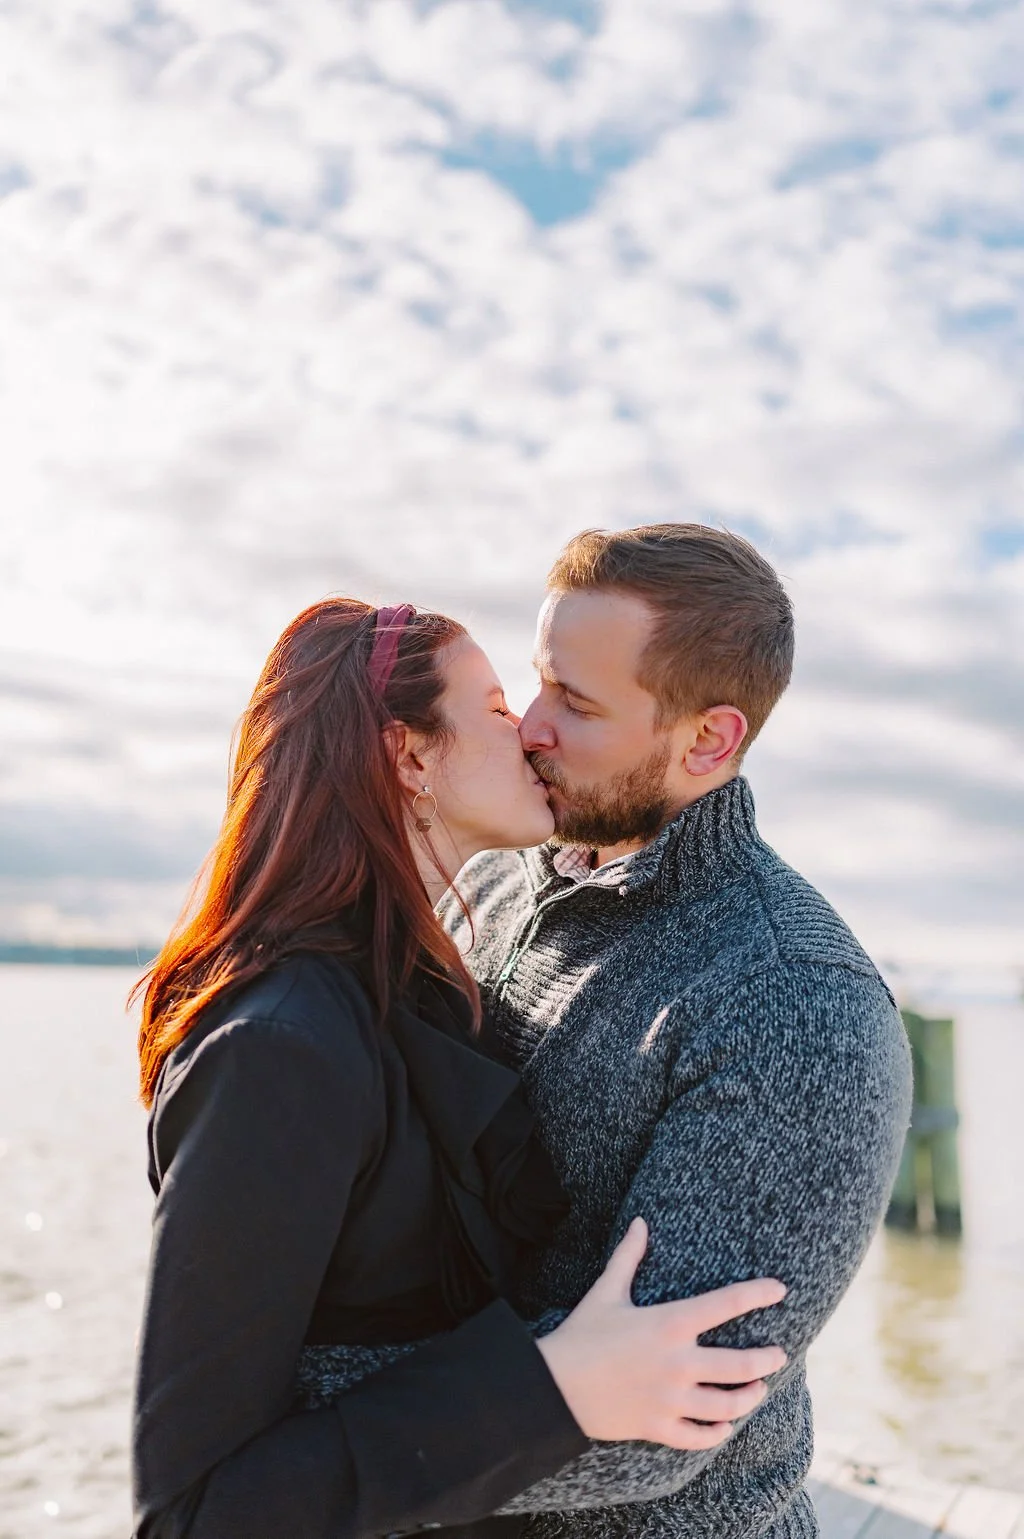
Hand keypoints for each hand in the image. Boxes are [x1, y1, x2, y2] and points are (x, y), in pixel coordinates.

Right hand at [536, 1217, 787, 1449]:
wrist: (553, 1387)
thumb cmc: (581, 1335)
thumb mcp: (606, 1291)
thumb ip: (628, 1257)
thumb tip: (640, 1221)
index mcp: (669, 1323)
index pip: (726, 1303)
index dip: (758, 1293)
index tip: (780, 1289)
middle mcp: (677, 1362)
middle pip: (740, 1365)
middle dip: (767, 1360)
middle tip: (779, 1355)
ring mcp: (670, 1398)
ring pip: (727, 1405)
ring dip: (750, 1397)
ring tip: (759, 1389)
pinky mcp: (658, 1426)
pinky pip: (699, 1437)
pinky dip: (718, 1433)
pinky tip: (726, 1425)